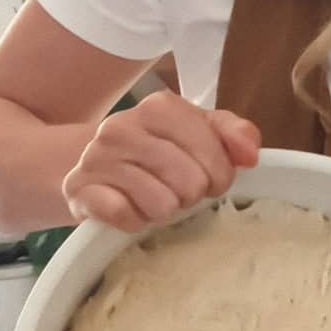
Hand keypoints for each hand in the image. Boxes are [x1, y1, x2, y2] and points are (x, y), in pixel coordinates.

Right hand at [63, 91, 260, 233]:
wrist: (95, 169)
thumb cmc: (159, 154)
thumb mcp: (198, 135)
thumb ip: (232, 135)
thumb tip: (251, 154)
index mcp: (159, 108)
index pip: (212, 148)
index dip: (222, 173)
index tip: (213, 180)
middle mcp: (123, 126)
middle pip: (190, 181)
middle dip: (193, 195)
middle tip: (180, 192)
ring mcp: (97, 158)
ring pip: (161, 203)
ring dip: (164, 211)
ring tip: (155, 200)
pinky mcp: (79, 190)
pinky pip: (125, 216)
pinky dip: (135, 222)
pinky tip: (132, 211)